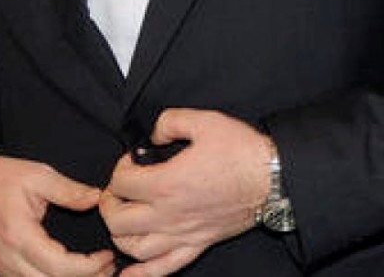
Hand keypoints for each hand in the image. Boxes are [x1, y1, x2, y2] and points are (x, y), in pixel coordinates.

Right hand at [0, 155, 116, 276]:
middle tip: (109, 266)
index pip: (59, 266)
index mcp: (19, 235)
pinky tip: (71, 273)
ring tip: (95, 270)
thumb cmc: (1, 178)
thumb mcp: (39, 175)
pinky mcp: (4, 269)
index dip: (88, 267)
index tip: (107, 256)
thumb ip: (69, 190)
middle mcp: (9, 259)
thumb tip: (96, 198)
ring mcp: (4, 267)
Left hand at [101, 109, 271, 275]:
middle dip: (110, 203)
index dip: (120, 167)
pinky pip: (163, 268)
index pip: (121, 183)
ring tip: (124, 219)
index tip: (132, 160)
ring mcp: (182, 234)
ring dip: (120, 234)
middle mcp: (169, 214)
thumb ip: (170, 122)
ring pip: (134, 248)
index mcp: (167, 183)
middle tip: (119, 190)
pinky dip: (141, 274)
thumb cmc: (242, 152)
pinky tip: (129, 272)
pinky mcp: (197, 245)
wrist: (273, 178)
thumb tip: (154, 134)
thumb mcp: (205, 121)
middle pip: (117, 220)